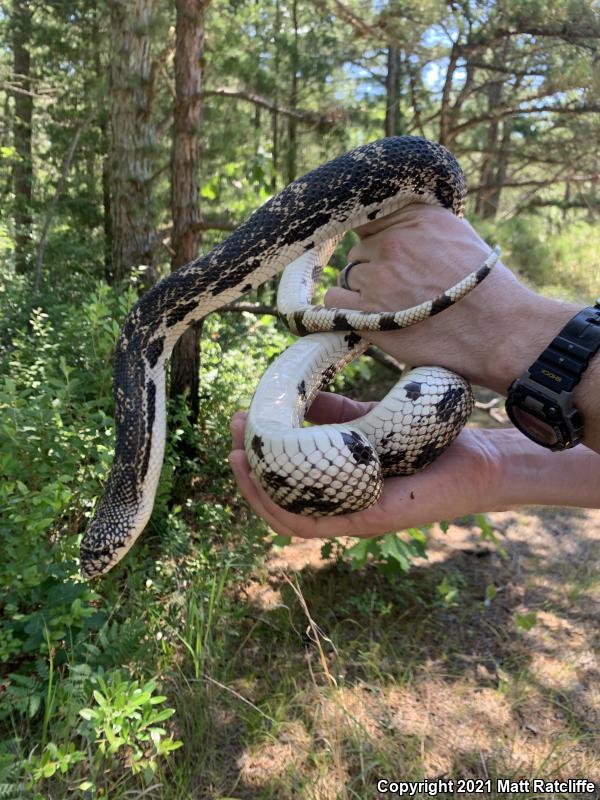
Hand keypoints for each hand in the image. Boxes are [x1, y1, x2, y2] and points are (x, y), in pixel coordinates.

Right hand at [228, 392, 498, 538]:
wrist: (480, 456)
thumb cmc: (428, 441)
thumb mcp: (369, 421)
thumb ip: (334, 413)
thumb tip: (298, 393)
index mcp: (338, 486)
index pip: (284, 482)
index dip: (255, 458)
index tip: (239, 419)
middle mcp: (340, 506)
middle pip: (278, 501)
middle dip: (247, 471)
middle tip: (232, 433)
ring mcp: (353, 516)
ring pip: (288, 517)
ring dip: (257, 490)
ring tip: (238, 455)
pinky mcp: (370, 519)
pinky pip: (317, 522)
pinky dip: (286, 505)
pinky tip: (271, 476)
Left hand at [324, 204, 580, 395]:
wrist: (498, 330)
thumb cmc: (488, 289)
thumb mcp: (461, 238)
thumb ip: (425, 228)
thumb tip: (401, 226)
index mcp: (415, 217)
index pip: (371, 214)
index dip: (374, 235)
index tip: (378, 249)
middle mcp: (392, 241)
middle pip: (360, 250)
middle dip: (375, 268)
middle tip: (401, 289)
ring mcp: (376, 276)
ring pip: (349, 276)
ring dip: (364, 291)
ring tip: (394, 307)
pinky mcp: (366, 311)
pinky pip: (334, 300)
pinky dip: (345, 309)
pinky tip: (368, 317)